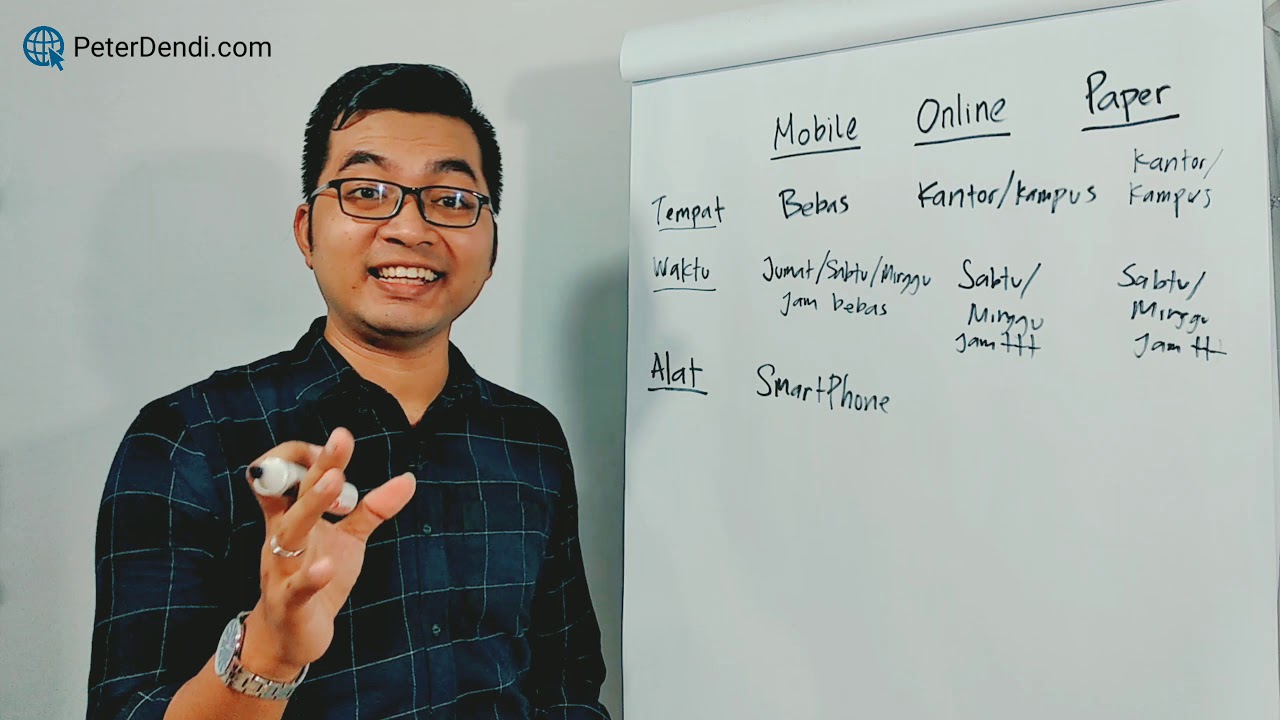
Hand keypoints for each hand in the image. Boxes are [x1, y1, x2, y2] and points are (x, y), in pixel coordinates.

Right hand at [240, 427, 415, 679]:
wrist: (291, 635)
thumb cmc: (316, 575)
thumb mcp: (348, 538)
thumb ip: (372, 509)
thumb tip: (408, 478)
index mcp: (291, 517)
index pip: (286, 474)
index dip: (305, 454)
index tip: (339, 440)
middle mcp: (281, 537)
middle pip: (293, 494)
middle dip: (316, 466)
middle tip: (341, 439)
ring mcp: (281, 569)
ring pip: (289, 531)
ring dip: (311, 504)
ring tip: (335, 481)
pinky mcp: (289, 602)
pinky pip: (296, 587)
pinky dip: (311, 577)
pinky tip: (327, 567)